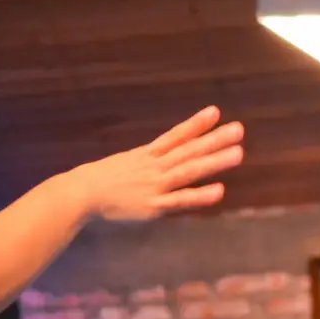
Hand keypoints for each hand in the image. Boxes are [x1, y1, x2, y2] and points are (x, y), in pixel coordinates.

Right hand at [64, 105, 244, 220]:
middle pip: (189, 150)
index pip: (175, 135)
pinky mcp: (153, 205)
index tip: (215, 112)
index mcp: (146, 155)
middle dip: (215, 139)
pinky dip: (200, 195)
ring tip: (238, 153)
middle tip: (239, 129)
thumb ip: (143, 161)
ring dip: (214, 161)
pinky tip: (219, 190)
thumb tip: (157, 156)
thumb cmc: (98, 180)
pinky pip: (180, 200)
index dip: (196, 124)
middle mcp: (154, 166)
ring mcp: (155, 184)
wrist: (80, 193)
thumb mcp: (124, 163)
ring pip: (189, 170)